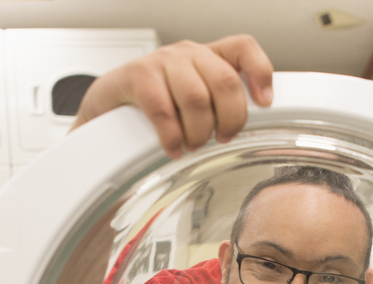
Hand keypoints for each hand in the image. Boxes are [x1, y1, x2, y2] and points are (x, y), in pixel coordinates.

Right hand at [70, 34, 273, 157]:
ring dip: (198, 132)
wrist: (108, 103)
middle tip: (221, 138)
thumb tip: (254, 129)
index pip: (243, 48)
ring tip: (193, 145)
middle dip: (229, 120)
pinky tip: (173, 147)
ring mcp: (162, 61)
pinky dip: (172, 136)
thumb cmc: (157, 103)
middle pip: (225, 82)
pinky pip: (163, 109)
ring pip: (196, 98)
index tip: (264, 103)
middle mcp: (188, 53)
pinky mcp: (137, 75)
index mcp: (208, 56)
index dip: (259, 73)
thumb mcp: (195, 100)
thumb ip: (221, 104)